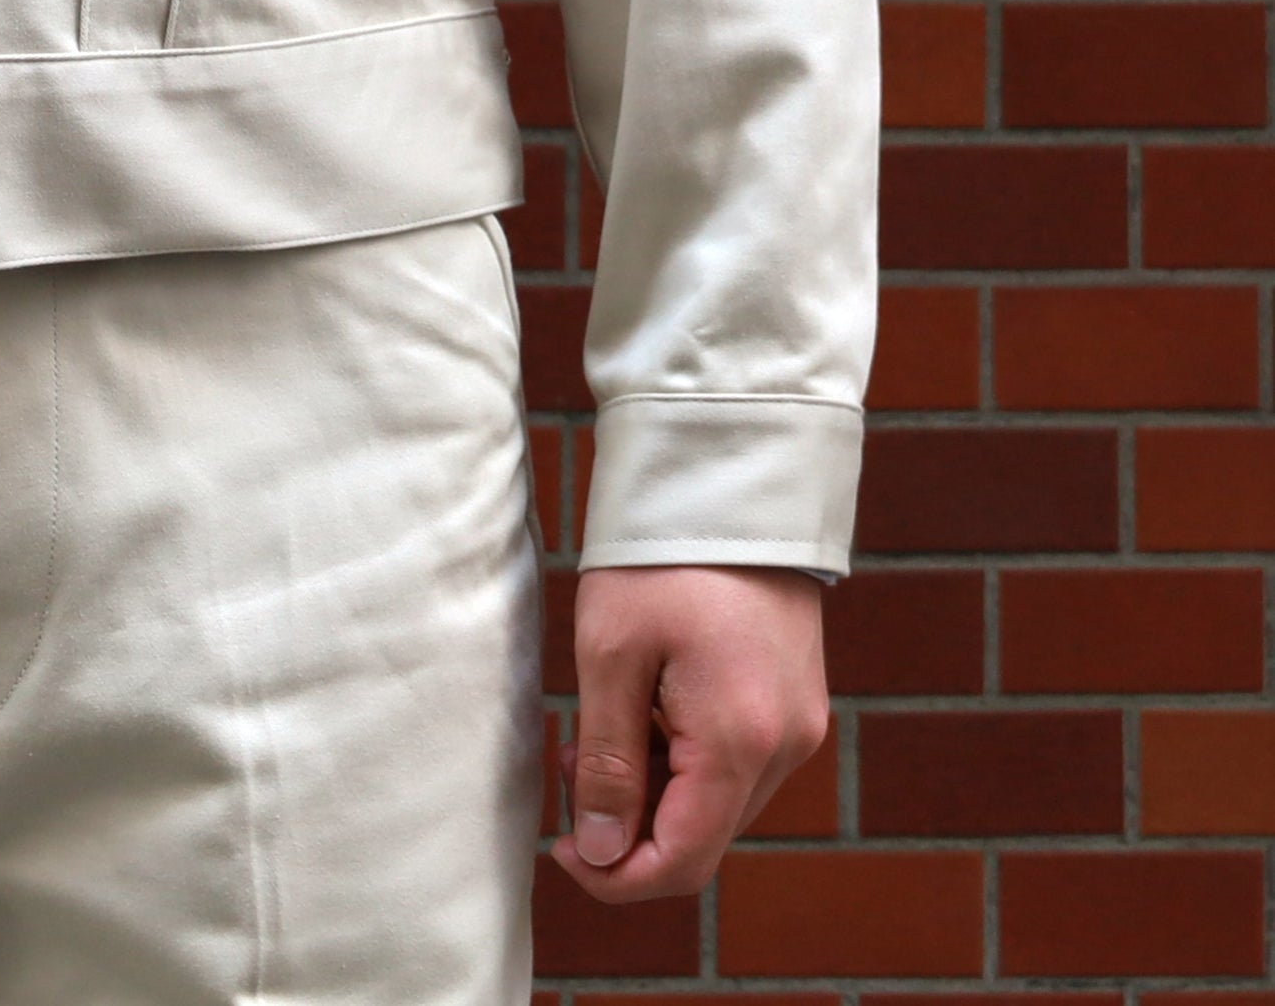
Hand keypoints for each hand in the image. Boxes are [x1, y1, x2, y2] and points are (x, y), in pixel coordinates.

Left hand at [551, 565, 828, 904]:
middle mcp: (786, 746)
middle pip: (702, 838)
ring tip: (595, 728)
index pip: (682, 862)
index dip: (615, 876)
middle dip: (627, 825)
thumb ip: (607, 763)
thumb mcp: (611, 657)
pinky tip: (643, 710)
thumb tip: (600, 851)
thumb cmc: (659, 560)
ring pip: (719, 803)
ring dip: (653, 790)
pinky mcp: (794, 700)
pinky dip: (684, 759)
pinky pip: (737, 763)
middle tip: (568, 765)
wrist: (728, 483)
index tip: (560, 846)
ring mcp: (798, 724)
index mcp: (741, 742)